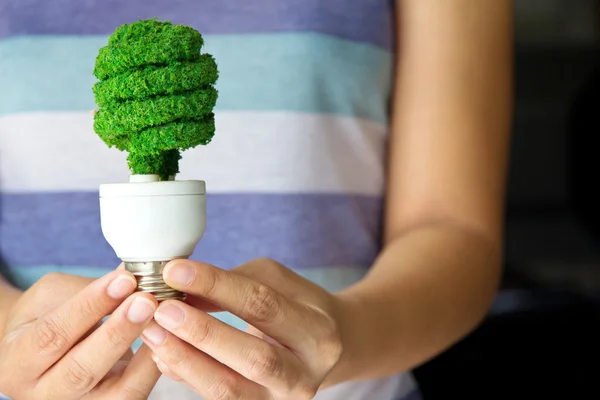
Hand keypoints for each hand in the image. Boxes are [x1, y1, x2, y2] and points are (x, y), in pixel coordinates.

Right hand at [0, 270, 160, 399]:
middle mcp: (44, 395)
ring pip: (118, 391)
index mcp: (18, 362)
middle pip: (82, 370)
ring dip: (145, 351)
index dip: (90, 305)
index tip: (124, 279)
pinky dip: (156, 366)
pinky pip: (137, 393)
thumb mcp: (53, 296)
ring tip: (163, 317)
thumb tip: (135, 272)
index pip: (53, 334)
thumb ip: (88, 288)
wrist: (48, 351)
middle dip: (119, 332)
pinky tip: (170, 337)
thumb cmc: (48, 317)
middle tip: (147, 299)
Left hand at [140, 258, 344, 399]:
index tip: (176, 270)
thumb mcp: (278, 283)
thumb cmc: (297, 308)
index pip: (263, 305)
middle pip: (253, 357)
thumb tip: (182, 288)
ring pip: (230, 389)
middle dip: (203, 332)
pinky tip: (163, 355)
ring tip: (153, 333)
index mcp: (317, 332)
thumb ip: (234, 283)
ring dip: (186, 360)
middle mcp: (305, 374)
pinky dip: (187, 376)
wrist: (323, 349)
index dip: (217, 285)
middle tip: (163, 309)